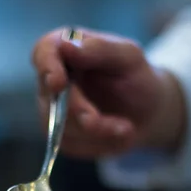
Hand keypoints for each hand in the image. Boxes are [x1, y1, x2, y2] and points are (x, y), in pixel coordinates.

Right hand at [32, 28, 186, 158]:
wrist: (146, 114)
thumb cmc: (136, 78)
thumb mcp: (128, 58)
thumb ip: (99, 49)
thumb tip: (65, 45)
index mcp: (66, 50)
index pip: (43, 52)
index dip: (46, 66)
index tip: (58, 82)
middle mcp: (52, 82)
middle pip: (51, 97)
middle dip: (80, 110)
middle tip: (109, 120)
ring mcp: (53, 113)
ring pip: (61, 127)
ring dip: (98, 131)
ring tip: (127, 128)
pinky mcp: (62, 138)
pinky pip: (73, 145)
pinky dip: (100, 143)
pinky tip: (119, 135)